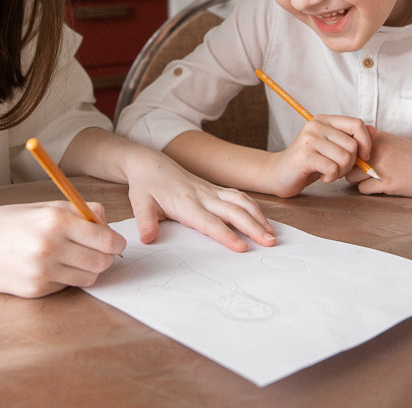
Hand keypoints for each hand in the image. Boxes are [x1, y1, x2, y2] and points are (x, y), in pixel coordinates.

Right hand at [0, 201, 124, 297]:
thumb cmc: (7, 221)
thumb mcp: (43, 205)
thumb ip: (79, 211)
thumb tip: (107, 224)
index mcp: (56, 221)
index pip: (106, 239)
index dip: (115, 242)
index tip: (114, 242)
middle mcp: (51, 247)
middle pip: (102, 262)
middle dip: (105, 257)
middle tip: (97, 251)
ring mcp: (43, 272)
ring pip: (88, 278)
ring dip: (87, 269)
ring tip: (71, 258)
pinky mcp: (35, 290)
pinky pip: (66, 286)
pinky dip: (65, 278)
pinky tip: (48, 267)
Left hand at [122, 147, 276, 251]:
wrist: (150, 164)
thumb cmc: (146, 186)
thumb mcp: (140, 204)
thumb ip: (145, 221)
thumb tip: (147, 239)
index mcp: (185, 203)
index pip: (209, 223)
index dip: (226, 235)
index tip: (242, 248)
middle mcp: (202, 196)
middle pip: (233, 212)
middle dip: (253, 228)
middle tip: (270, 243)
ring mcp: (210, 191)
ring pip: (240, 201)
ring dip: (258, 217)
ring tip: (272, 233)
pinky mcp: (214, 189)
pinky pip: (238, 196)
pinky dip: (253, 207)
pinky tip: (263, 219)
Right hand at [262, 115, 373, 197]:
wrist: (279, 174)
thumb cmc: (309, 162)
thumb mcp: (332, 147)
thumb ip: (350, 138)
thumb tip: (375, 131)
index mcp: (324, 120)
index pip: (357, 124)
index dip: (366, 142)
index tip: (364, 157)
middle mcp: (316, 126)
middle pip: (352, 145)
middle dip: (351, 163)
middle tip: (339, 170)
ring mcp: (309, 139)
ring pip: (344, 157)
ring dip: (341, 172)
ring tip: (330, 173)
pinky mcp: (304, 155)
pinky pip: (332, 168)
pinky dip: (331, 177)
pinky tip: (322, 177)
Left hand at [350, 126, 411, 196]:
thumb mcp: (395, 141)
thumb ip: (375, 141)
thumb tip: (352, 142)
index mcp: (379, 137)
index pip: (351, 146)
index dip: (353, 156)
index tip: (360, 163)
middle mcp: (378, 149)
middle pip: (348, 162)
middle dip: (353, 170)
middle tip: (365, 175)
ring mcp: (382, 166)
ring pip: (351, 177)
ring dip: (359, 181)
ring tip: (373, 182)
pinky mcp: (388, 182)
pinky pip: (363, 189)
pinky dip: (369, 191)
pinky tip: (383, 188)